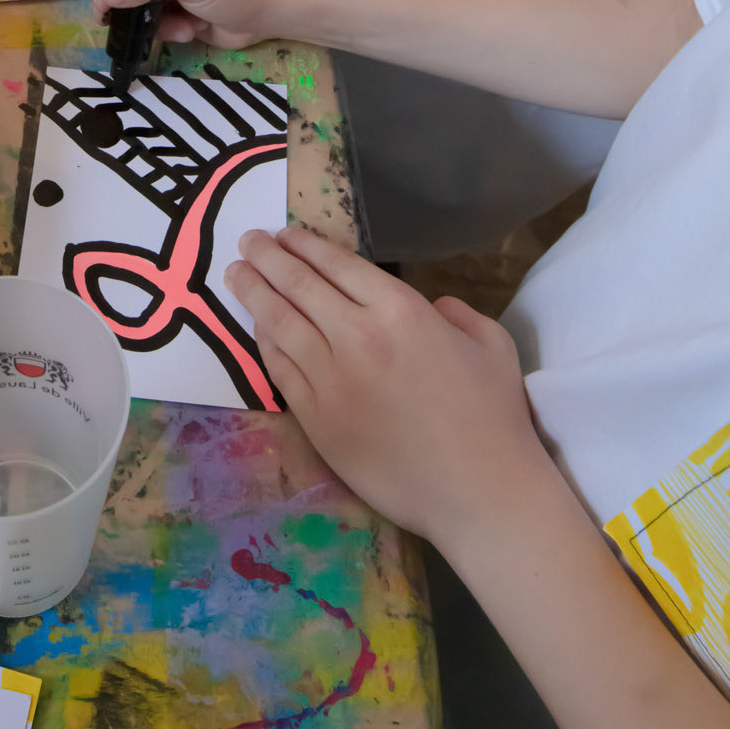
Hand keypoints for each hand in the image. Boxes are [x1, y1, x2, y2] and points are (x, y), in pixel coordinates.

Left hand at [227, 226, 554, 544]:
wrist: (479, 494)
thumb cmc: (494, 418)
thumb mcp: (491, 343)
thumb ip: (456, 312)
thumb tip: (432, 306)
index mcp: (401, 311)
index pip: (338, 264)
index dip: (306, 245)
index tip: (285, 234)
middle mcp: (357, 336)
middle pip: (299, 285)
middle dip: (268, 258)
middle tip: (248, 241)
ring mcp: (331, 380)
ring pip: (279, 324)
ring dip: (254, 294)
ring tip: (236, 275)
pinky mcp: (316, 420)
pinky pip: (280, 370)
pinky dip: (265, 343)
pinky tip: (258, 329)